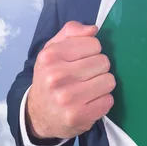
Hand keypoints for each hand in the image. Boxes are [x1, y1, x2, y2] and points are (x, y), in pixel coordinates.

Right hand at [26, 21, 115, 139]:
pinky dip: (102, 101)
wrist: (37, 114)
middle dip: (98, 68)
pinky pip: (109, 100)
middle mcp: (56, 77)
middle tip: (84, 76)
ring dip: (102, 84)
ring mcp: (68, 98)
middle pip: (104, 62)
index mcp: (50, 56)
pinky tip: (89, 102)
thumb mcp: (52, 50)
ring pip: (109, 80)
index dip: (92, 51)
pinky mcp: (80, 116)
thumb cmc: (50, 77)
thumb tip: (93, 30)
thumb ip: (71, 32)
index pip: (94, 44)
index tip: (81, 60)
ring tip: (88, 88)